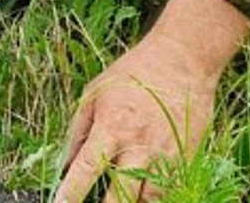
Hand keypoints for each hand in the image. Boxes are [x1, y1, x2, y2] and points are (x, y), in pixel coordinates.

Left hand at [55, 0, 249, 201]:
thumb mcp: (95, 92)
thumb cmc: (134, 73)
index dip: (70, 194)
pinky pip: (169, 191)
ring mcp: (165, 154)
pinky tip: (143, 192)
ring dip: (132, 202)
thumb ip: (77, 130)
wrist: (182, 60)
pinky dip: (154, 197)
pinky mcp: (185, 158)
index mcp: (111, 127)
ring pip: (147, 200)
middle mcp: (138, 145)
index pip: (85, 169)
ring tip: (122, 196)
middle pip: (119, 196)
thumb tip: (63, 164)